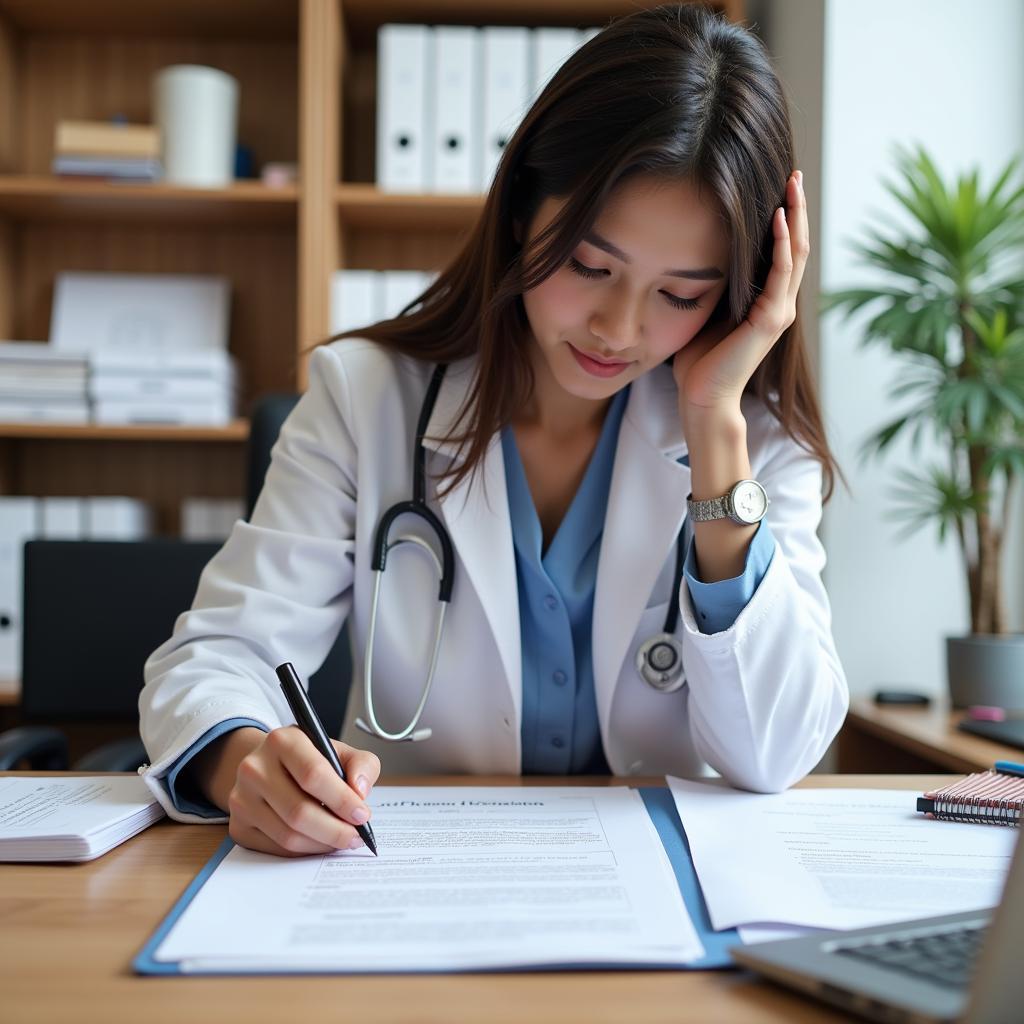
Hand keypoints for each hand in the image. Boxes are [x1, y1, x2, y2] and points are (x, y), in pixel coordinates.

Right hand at [222, 726, 381, 857]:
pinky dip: (305, 851)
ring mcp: (241, 798)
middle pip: (299, 811)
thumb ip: (361, 765)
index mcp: (282, 740)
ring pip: (288, 835)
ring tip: (343, 839)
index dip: (342, 799)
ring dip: (322, 844)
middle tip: (356, 836)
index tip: (362, 815)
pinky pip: (276, 848)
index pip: (313, 774)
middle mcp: (254, 767)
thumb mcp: (339, 751)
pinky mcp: (238, 825)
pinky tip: (320, 842)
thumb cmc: (309, 760)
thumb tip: (359, 791)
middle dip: (335, 830)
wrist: (268, 766)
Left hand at [673, 170, 807, 428]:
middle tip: (794, 173)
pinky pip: (780, 274)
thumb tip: (695, 252)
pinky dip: (780, 245)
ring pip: (795, 254)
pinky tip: (778, 218)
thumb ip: (714, 285)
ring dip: (795, 217)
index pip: (782, 250)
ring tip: (792, 185)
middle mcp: (780, 304)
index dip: (784, 218)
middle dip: (796, 208)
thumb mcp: (708, 310)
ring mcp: (779, 312)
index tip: (778, 185)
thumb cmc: (699, 361)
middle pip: (796, 245)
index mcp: (767, 301)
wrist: (703, 397)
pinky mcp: (770, 321)